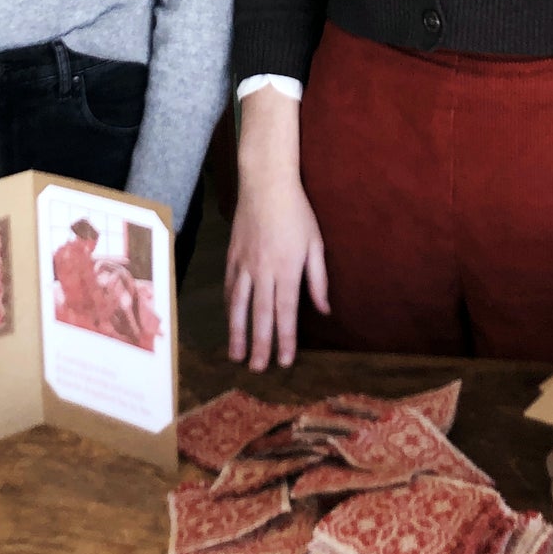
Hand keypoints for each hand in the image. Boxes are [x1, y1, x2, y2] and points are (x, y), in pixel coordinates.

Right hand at [225, 88, 328, 370]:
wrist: (266, 183)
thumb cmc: (297, 212)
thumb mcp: (316, 244)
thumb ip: (318, 280)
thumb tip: (324, 310)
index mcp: (287, 269)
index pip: (286, 313)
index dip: (285, 340)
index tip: (285, 362)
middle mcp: (263, 271)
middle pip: (260, 315)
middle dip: (260, 345)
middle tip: (258, 370)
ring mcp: (244, 264)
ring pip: (238, 306)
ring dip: (237, 333)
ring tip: (237, 355)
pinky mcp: (232, 256)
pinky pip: (229, 286)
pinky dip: (228, 307)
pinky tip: (229, 320)